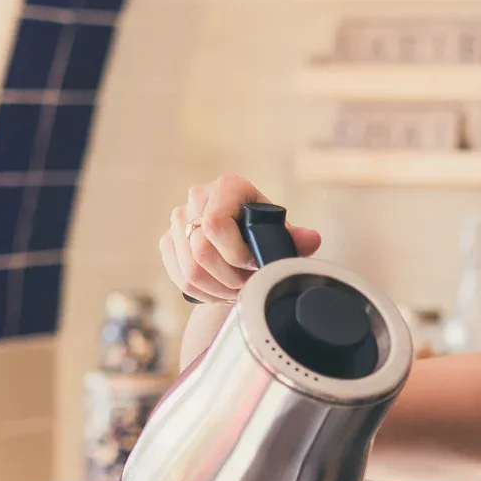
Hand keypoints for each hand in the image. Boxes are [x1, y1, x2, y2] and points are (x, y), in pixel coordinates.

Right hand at [158, 174, 321, 303]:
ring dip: (218, 289)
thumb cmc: (266, 234)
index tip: (255, 265)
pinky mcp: (169, 241)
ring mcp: (178, 219)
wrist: (243, 240)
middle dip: (230, 277)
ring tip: (239, 291)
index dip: (236, 253)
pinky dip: (204, 293)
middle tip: (249, 286)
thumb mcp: (282, 234)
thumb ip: (296, 238)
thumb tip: (312, 239)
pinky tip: (221, 293)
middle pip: (201, 251)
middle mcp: (198, 197)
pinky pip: (179, 278)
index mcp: (228, 186)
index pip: (215, 223)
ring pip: (190, 270)